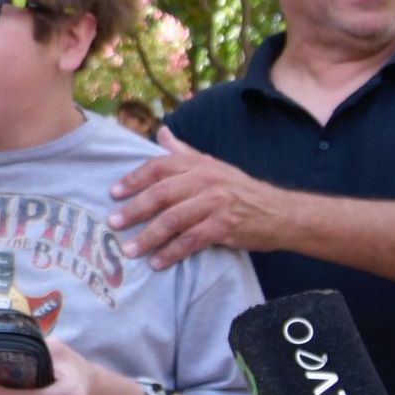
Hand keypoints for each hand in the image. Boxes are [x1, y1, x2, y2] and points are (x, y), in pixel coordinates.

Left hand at [107, 127, 285, 268]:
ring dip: (148, 237)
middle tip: (113, 223)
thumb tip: (161, 132)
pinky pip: (191, 241)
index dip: (134, 179)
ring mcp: (216, 204)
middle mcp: (206, 181)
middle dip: (134, 210)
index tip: (113, 192)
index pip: (159, 167)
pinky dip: (172, 252)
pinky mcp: (225, 227)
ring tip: (130, 250)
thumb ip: (183, 151)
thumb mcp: (213, 165)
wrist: (281, 212)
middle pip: (162, 194)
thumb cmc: (240, 189)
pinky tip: (158, 262)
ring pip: (174, 220)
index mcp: (199, 164)